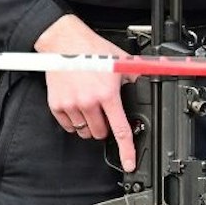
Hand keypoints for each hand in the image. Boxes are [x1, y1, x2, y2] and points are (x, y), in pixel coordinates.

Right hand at [34, 15, 136, 171]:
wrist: (64, 41)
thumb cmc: (90, 49)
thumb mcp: (120, 60)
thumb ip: (134, 76)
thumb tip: (148, 81)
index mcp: (107, 94)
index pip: (120, 130)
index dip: (126, 150)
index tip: (129, 163)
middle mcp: (89, 102)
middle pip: (100, 133)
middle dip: (104, 126)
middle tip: (103, 111)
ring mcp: (71, 105)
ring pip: (84, 131)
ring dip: (89, 124)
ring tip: (88, 105)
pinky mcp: (57, 104)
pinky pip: (68, 126)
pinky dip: (73, 121)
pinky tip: (76, 105)